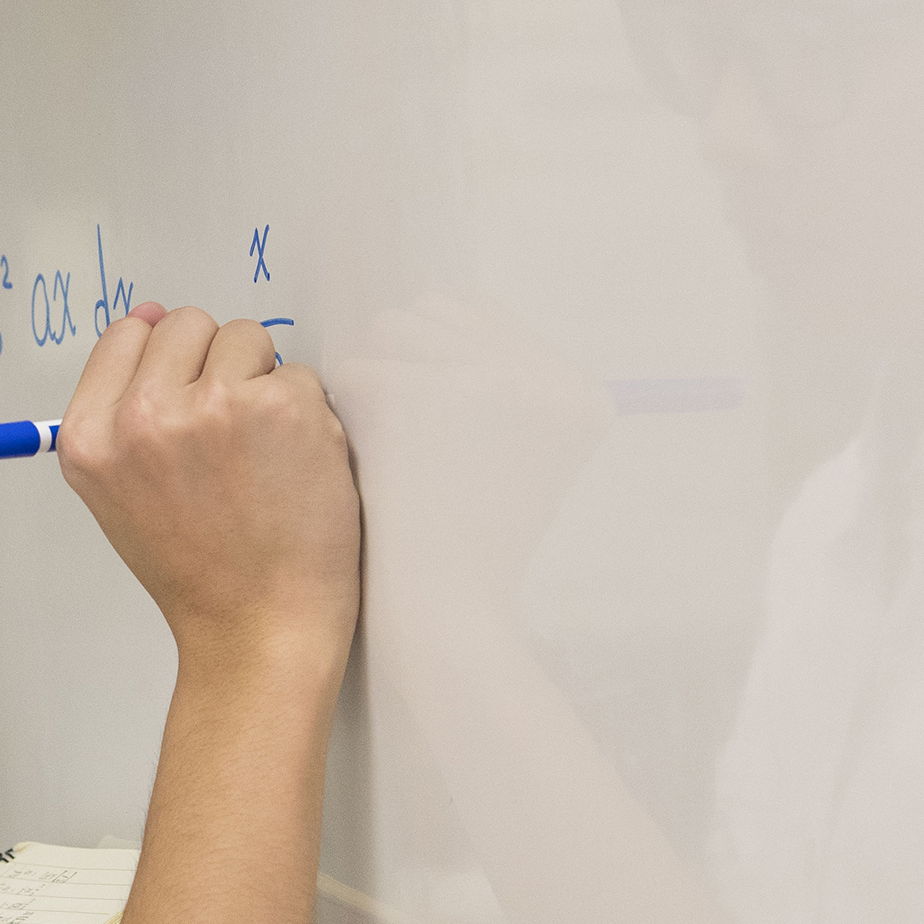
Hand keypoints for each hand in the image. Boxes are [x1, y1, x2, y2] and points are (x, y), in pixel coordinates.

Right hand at [57, 301, 360, 669]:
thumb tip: (151, 316)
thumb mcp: (118, 491)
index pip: (127, 334)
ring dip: (261, 384)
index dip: (166, 362)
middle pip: (187, 324)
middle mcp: (143, 416)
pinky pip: (298, 373)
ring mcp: (213, 406)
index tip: (186, 398)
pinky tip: (291, 468)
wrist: (258, 628)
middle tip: (227, 440)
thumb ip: (123, 406)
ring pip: (246, 338)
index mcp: (90, 437)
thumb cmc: (199, 569)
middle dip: (214, 366)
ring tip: (259, 455)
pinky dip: (304, 415)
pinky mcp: (281, 406)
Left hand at [333, 293, 609, 637]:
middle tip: (395, 428)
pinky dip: (345, 409)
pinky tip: (360, 456)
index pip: (479, 314)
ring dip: (371, 380)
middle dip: (400, 361)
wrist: (442, 611)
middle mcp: (544, 378)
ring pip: (389, 331)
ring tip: (385, 443)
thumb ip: (498, 385)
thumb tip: (434, 312)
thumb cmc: (465, 541)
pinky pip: (356, 369)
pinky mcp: (423, 396)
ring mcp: (486, 381)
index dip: (431, 351)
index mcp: (578, 394)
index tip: (417, 404)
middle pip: (433, 312)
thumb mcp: (517, 457)